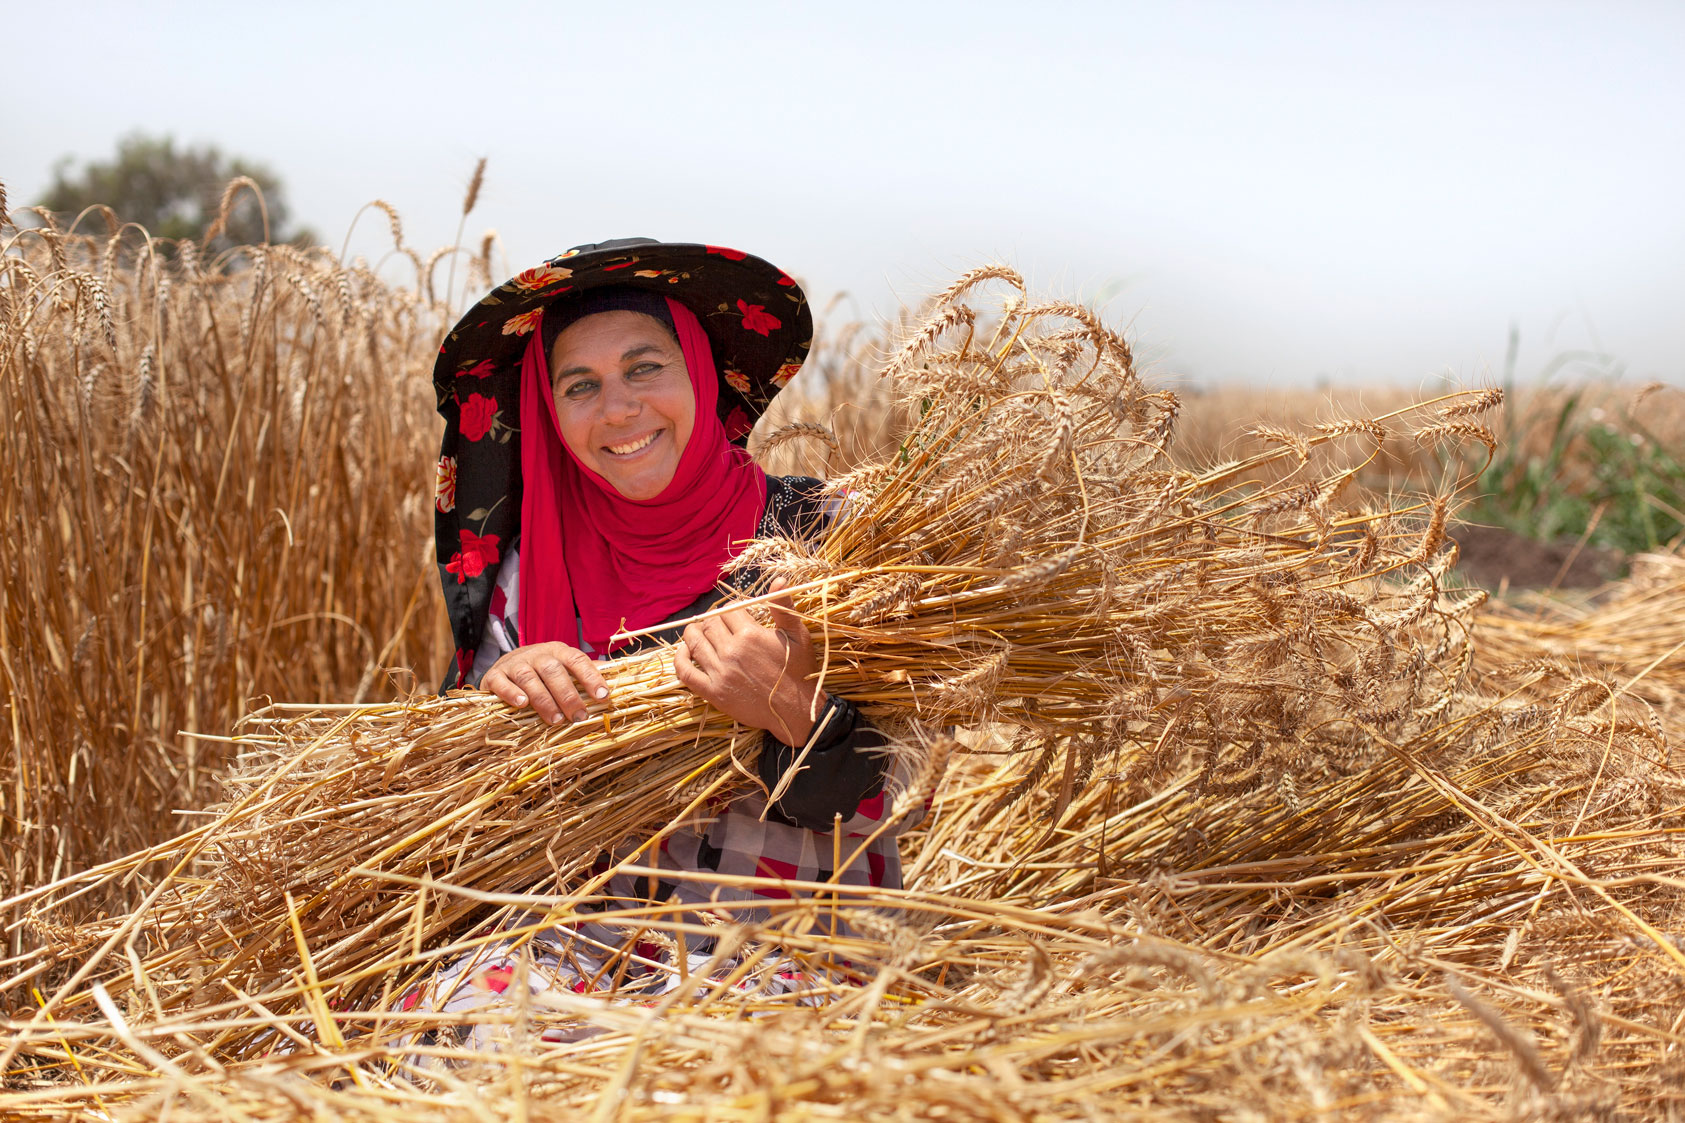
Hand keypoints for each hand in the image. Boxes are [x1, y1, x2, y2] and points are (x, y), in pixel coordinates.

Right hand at [482, 642, 608, 724]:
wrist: (502, 667)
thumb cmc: (540, 672)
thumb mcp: (562, 668)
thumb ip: (584, 673)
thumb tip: (613, 679)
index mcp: (557, 651)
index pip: (577, 660)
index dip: (591, 677)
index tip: (603, 697)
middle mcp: (536, 654)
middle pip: (554, 671)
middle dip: (568, 695)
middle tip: (579, 717)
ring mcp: (514, 664)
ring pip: (529, 678)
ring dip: (544, 700)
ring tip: (555, 719)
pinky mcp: (495, 676)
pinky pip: (502, 683)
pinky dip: (511, 693)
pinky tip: (521, 704)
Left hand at [674, 581, 820, 745]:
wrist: (796, 710)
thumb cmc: (799, 670)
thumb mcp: (797, 635)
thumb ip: (783, 607)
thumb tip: (779, 580)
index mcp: (750, 634)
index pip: (728, 611)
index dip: (730, 611)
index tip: (735, 616)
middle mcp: (731, 651)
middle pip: (709, 624)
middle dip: (713, 621)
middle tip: (720, 626)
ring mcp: (719, 672)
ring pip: (694, 643)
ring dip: (693, 633)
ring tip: (699, 632)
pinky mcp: (712, 692)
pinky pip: (686, 672)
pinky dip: (680, 659)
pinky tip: (685, 651)